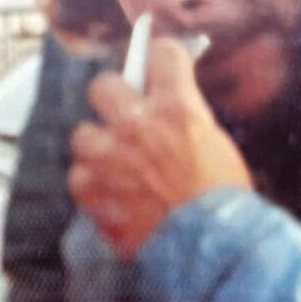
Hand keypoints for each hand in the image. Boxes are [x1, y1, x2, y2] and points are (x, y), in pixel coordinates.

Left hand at [68, 38, 251, 257]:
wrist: (212, 247)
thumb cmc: (222, 200)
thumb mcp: (215, 144)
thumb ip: (184, 118)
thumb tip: (169, 102)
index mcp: (177, 108)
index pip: (162, 54)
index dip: (160, 58)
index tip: (157, 64)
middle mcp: (137, 124)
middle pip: (103, 84)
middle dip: (112, 98)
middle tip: (122, 115)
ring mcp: (109, 155)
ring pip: (83, 134)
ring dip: (97, 148)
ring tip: (117, 167)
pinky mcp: (91, 188)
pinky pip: (78, 175)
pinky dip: (91, 185)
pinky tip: (111, 196)